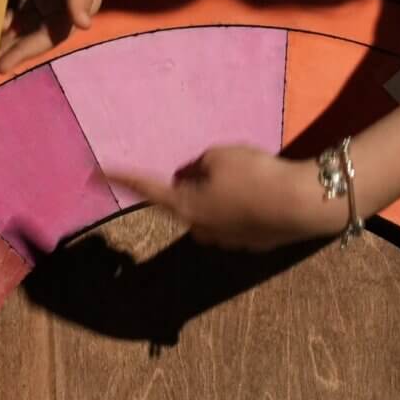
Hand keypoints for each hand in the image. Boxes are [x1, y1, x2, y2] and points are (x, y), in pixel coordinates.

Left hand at [4, 0, 133, 67]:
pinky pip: (29, 4)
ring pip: (31, 23)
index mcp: (77, 7)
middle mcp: (67, 6)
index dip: (25, 53)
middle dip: (14, 50)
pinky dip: (14, 14)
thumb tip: (81, 25)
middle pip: (36, 36)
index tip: (2, 66)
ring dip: (12, 36)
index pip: (48, 39)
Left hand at [107, 145, 345, 251]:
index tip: (96, 172)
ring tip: (246, 178)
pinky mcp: (251, 244)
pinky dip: (242, 207)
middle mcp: (200, 229)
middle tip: (213, 167)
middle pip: (184, 204)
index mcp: (185, 206)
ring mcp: (227, 241)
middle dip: (192, 186)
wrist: (302, 204)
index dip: (121, 178)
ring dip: (220, 198)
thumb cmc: (255, 175)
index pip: (145, 188)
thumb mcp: (218, 156)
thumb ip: (197, 166)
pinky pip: (236, 221)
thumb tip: (191, 177)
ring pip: (212, 214)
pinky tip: (261, 194)